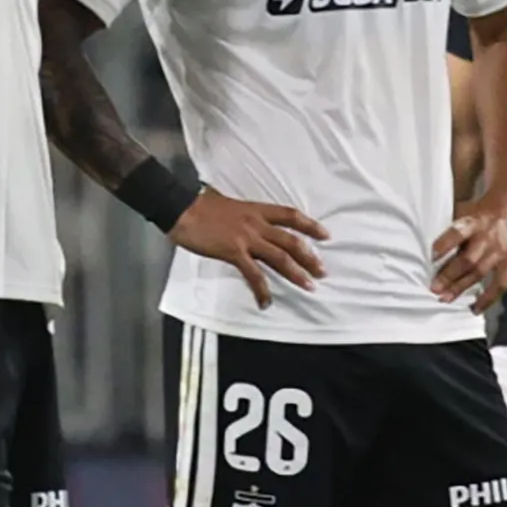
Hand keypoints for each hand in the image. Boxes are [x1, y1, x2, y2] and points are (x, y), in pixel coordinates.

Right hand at [171, 186, 327, 308]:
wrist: (181, 208)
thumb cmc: (201, 205)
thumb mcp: (229, 204)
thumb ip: (243, 214)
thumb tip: (246, 219)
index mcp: (256, 210)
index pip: (291, 216)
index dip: (310, 225)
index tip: (325, 235)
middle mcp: (257, 224)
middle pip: (291, 241)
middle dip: (309, 257)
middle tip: (322, 271)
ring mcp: (246, 238)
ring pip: (280, 258)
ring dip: (296, 273)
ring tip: (309, 286)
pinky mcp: (234, 253)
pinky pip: (253, 274)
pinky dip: (262, 290)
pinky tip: (266, 302)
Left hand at [432, 192, 506, 310]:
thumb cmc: (481, 212)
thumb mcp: (466, 211)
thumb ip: (453, 230)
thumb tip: (431, 252)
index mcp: (474, 221)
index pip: (458, 232)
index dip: (445, 244)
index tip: (432, 255)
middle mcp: (488, 236)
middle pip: (468, 259)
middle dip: (449, 275)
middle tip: (434, 289)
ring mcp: (501, 250)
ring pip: (480, 273)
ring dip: (461, 287)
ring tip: (445, 299)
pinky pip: (500, 284)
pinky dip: (487, 299)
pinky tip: (474, 309)